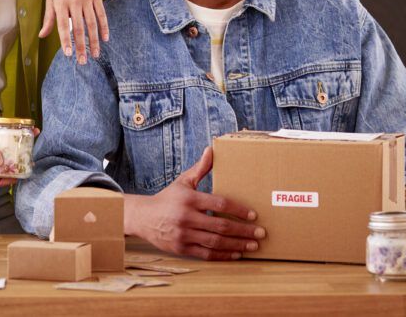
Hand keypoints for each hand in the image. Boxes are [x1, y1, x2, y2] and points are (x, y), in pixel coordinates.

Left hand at [38, 0, 110, 63]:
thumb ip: (48, 17)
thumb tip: (42, 35)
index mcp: (60, 2)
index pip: (63, 26)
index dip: (66, 40)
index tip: (69, 54)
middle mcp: (74, 2)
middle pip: (79, 28)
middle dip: (81, 46)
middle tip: (83, 61)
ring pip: (92, 24)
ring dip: (94, 41)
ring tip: (95, 54)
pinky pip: (102, 14)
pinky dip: (104, 27)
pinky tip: (105, 39)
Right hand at [124, 147, 264, 260]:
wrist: (143, 218)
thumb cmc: (167, 198)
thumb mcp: (183, 182)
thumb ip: (200, 168)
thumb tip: (211, 150)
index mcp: (189, 199)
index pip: (219, 204)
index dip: (238, 210)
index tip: (254, 215)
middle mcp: (186, 217)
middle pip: (221, 226)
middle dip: (244, 230)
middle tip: (261, 233)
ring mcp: (184, 234)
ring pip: (216, 242)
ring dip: (237, 245)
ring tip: (253, 245)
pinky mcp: (181, 248)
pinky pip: (206, 254)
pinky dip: (223, 256)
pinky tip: (236, 254)